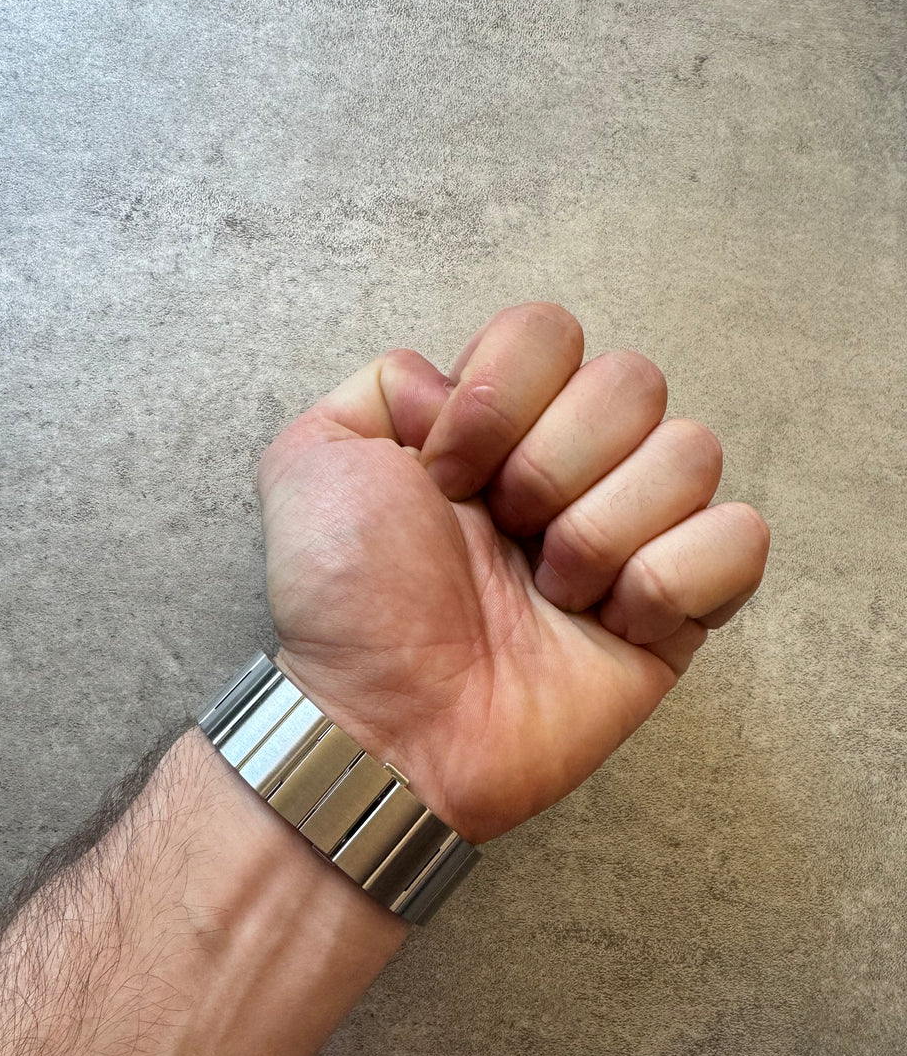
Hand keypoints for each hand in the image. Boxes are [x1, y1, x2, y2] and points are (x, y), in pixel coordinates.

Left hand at [258, 302, 768, 842]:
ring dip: (605, 528)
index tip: (445, 476)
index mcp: (494, 429)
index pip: (552, 332)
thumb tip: (467, 385)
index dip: (501, 398)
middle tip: (504, 535)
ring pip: (693, 452)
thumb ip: (389, 381)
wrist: (381, 723)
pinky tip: (611, 622)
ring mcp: (629, 538)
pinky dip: (674, 578)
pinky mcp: (677, 613)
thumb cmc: (345, 607)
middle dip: (555, 464)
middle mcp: (569, 471)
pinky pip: (741, 539)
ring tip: (550, 591)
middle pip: (634, 382)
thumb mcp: (315, 458)